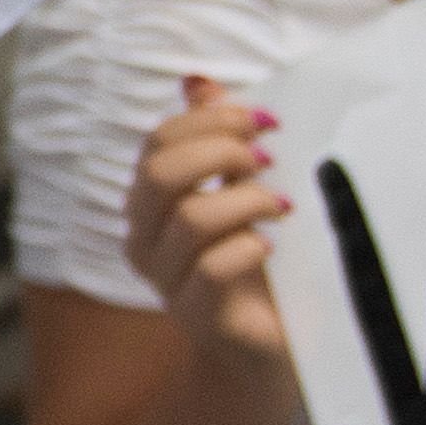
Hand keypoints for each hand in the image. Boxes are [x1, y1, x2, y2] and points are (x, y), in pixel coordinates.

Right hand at [125, 74, 295, 373]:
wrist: (267, 341)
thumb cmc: (252, 260)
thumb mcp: (236, 189)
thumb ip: (216, 139)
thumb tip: (197, 83)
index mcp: (148, 201)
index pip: (158, 142)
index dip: (209, 121)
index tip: (264, 119)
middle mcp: (144, 239)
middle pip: (159, 175)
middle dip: (220, 152)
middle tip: (267, 158)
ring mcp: (165, 280)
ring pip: (189, 219)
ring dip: (246, 201)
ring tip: (281, 207)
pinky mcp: (196, 315)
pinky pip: (212, 269)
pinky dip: (249, 247)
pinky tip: (271, 246)